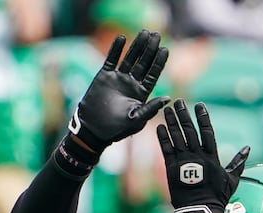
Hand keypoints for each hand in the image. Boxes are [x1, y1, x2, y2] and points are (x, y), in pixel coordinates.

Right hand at [67, 30, 168, 155]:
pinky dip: (115, 50)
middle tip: (156, 35)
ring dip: (136, 45)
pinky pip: (111, 60)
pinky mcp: (104, 76)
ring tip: (144, 33)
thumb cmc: (117, 129)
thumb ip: (151, 108)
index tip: (165, 49)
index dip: (159, 62)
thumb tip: (168, 98)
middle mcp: (131, 83)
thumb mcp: (137, 119)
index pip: (153, 74)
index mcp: (141, 93)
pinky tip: (121, 38)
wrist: (94, 130)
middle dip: (150, 49)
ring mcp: (118, 78)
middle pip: (143, 62)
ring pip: (129, 58)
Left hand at [156, 100, 249, 212]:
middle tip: (178, 102)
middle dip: (183, 115)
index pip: (207, 132)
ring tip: (167, 109)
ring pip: (176, 138)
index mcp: (211, 157)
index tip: (199, 105)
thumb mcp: (232, 179)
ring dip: (171, 122)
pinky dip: (163, 138)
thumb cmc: (218, 196)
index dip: (203, 118)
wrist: (201, 212)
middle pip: (189, 131)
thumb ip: (238, 162)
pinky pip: (166, 150)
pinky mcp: (171, 169)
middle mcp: (197, 157)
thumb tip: (247, 149)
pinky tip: (159, 127)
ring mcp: (183, 162)